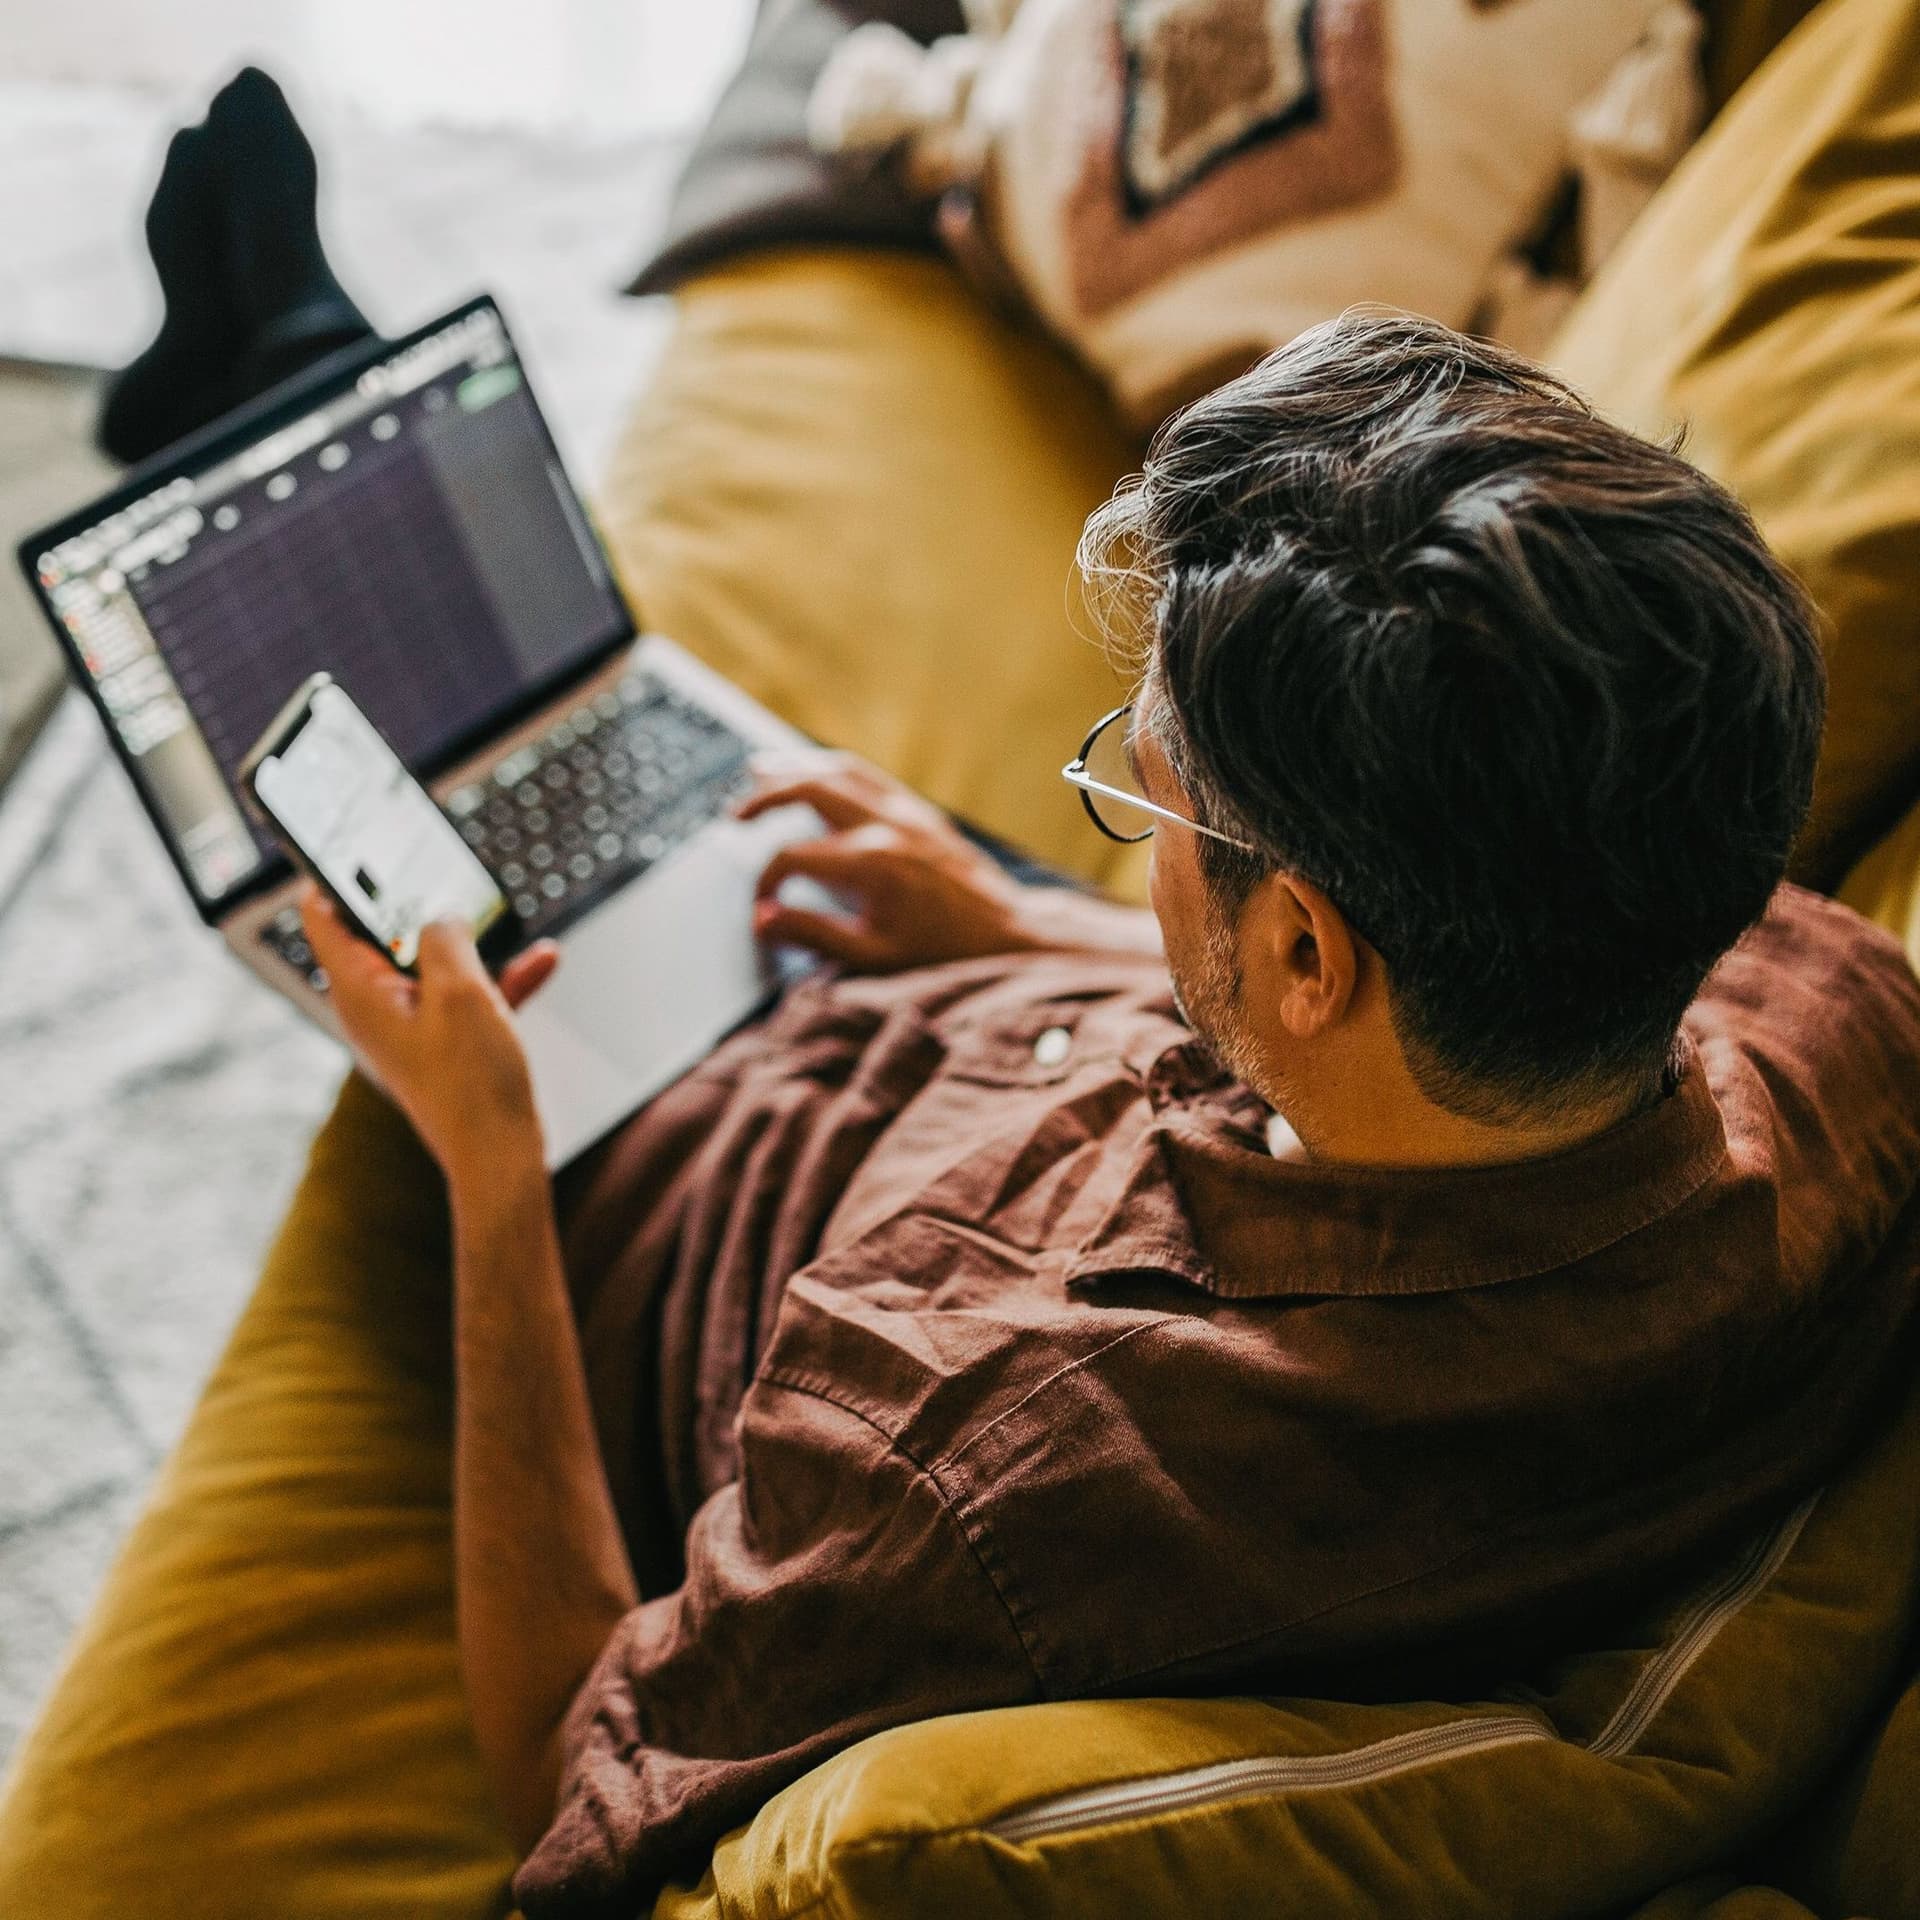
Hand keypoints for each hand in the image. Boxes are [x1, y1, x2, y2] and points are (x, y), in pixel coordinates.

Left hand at [300, 885, 560, 1187]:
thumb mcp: (461, 989)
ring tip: (504, 919)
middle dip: (417, 903)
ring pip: (433, 964)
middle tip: (436, 867)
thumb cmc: (473, 1081)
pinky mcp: (443, 1045)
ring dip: (473, 943)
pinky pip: (466, 997)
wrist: (499, 1155)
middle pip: (383, 935)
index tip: (344, 838)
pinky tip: (543, 959)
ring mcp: (409, 1028)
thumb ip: (445, 935)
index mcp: (359, 992)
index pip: (324, 916)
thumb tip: (442, 919)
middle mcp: (374, 1009)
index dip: (332, 874)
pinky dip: (498, 979)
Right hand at [736, 751, 1043, 971]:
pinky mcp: (921, 812)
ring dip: (795, 767)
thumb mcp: (872, 957)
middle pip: (809, 789)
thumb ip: (813, 935)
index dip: (766, 882)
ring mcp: (906, 813)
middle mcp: (886, 826)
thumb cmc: (942, 952)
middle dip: (764, 798)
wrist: (1007, 935)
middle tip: (734, 816)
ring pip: (838, 770)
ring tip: (760, 770)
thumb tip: (763, 919)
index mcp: (870, 864)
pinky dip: (832, 769)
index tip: (761, 907)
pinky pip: (868, 775)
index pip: (793, 857)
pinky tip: (815, 774)